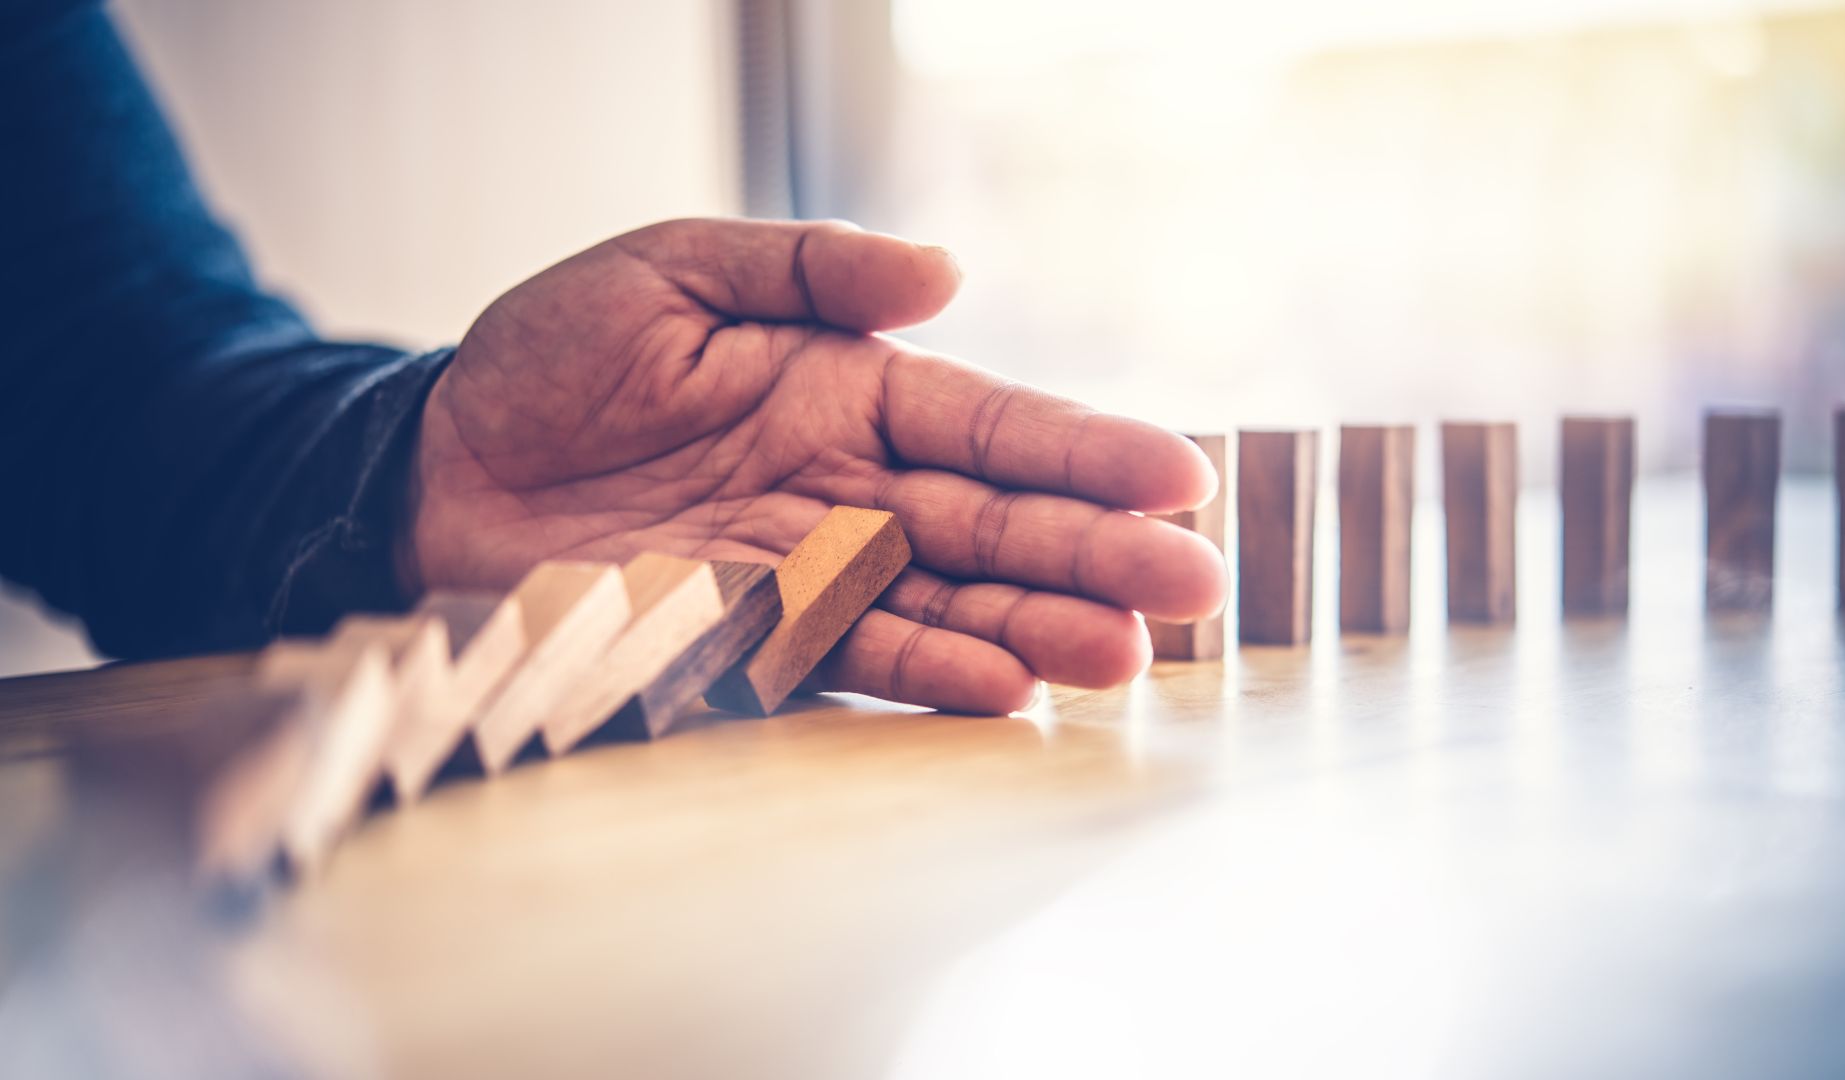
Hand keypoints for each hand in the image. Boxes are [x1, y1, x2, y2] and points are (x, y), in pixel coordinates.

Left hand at [407, 219, 1227, 713]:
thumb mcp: (671, 270)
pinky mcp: (748, 640)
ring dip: (1035, 627)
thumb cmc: (548, 360)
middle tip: (1197, 588)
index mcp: (846, 390)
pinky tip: (1004, 687)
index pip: (990, 423)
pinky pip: (852, 661)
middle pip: (994, 523)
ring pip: (946, 601)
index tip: (1181, 476)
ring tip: (1125, 655)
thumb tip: (945, 274)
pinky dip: (927, 675)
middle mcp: (848, 487)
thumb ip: (807, 267)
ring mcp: (806, 570)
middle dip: (1095, 554)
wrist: (430, 471)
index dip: (1085, 451)